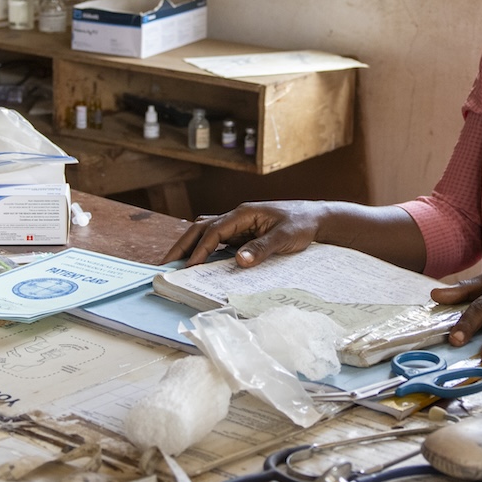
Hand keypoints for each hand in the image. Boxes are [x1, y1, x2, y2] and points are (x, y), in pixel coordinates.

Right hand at [161, 201, 325, 266]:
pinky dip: (204, 249)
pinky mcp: (243, 234)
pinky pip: (217, 240)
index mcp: (244, 214)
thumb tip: (238, 261)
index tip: (188, 267)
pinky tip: (199, 263)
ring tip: (175, 264)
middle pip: (201, 228)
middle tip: (165, 264)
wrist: (317, 218)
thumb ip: (262, 249)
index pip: (214, 231)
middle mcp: (237, 217)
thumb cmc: (302, 224)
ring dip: (190, 246)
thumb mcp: (285, 238)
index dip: (199, 250)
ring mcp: (239, 225)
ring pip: (206, 232)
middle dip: (182, 246)